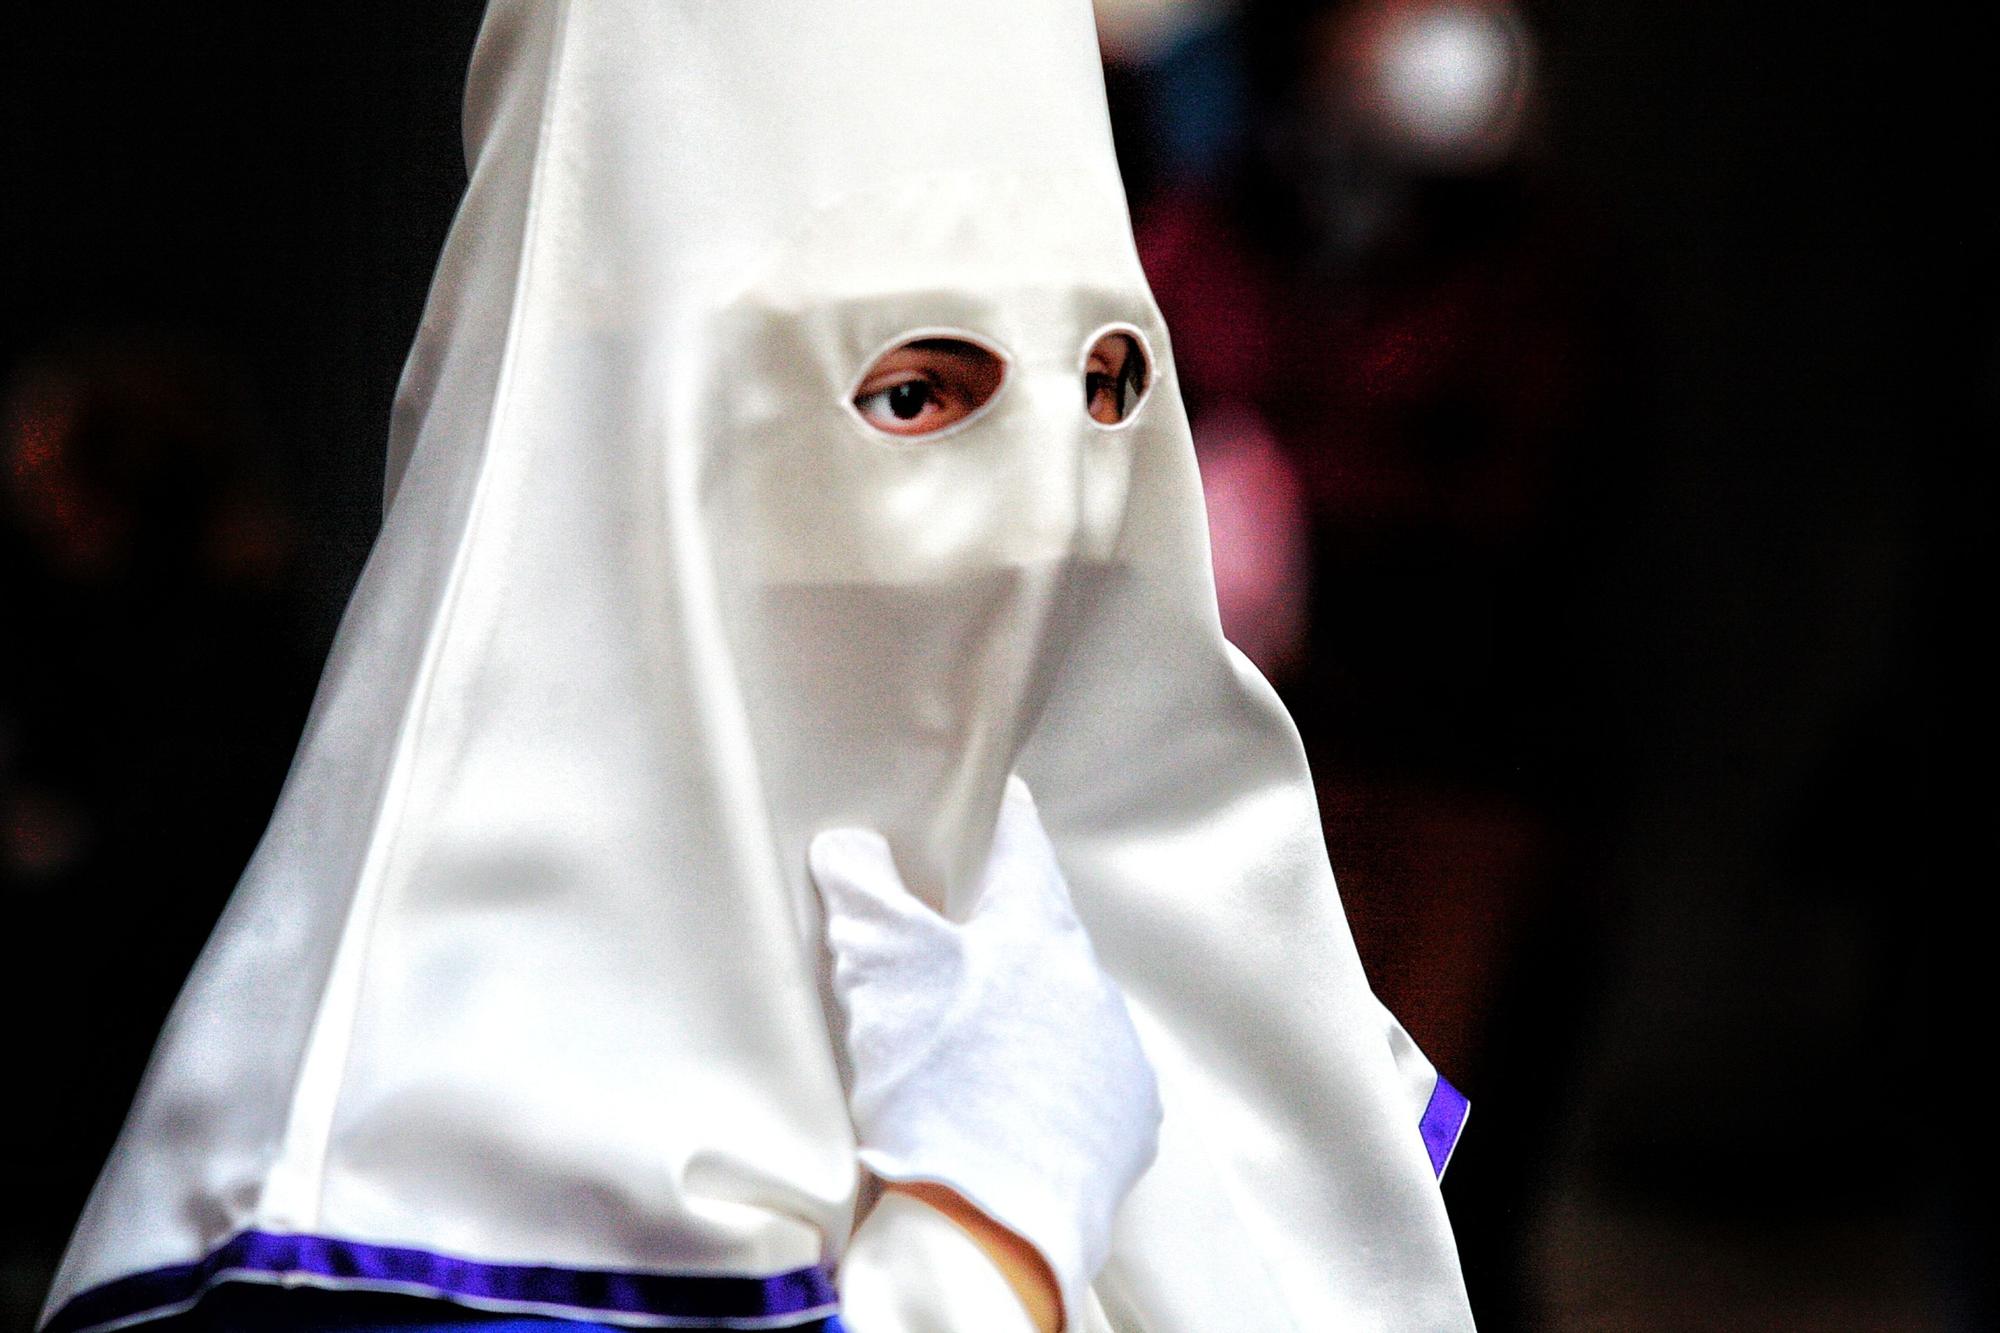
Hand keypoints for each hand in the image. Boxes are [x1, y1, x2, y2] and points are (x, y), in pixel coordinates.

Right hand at [811, 776, 1161, 1330]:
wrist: (992, 1223)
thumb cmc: (939, 1082)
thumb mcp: (883, 967)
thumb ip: (864, 892)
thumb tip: (851, 846)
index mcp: (1040, 929)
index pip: (1022, 848)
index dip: (998, 823)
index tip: (993, 804)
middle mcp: (1092, 984)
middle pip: (1040, 938)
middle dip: (999, 939)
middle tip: (948, 949)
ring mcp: (1117, 1058)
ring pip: (1063, 1014)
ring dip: (1023, 1019)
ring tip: (968, 1051)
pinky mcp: (1126, 1126)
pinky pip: (1084, 1085)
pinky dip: (1047, 1087)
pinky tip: (1005, 1109)